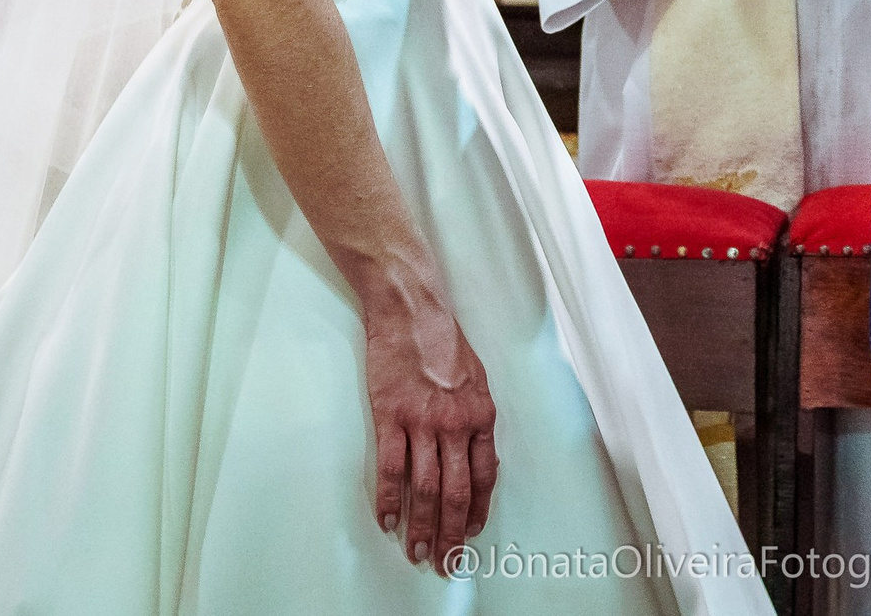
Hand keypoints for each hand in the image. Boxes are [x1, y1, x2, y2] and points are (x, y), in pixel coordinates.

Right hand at [362, 289, 498, 572]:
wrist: (411, 309)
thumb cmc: (443, 340)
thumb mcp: (476, 378)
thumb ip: (476, 417)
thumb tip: (474, 453)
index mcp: (481, 415)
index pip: (484, 477)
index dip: (476, 510)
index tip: (469, 534)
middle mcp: (455, 424)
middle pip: (455, 492)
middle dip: (451, 533)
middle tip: (446, 561)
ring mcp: (422, 422)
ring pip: (424, 488)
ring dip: (421, 526)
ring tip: (415, 551)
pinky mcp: (390, 416)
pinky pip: (390, 468)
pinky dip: (388, 499)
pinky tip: (387, 520)